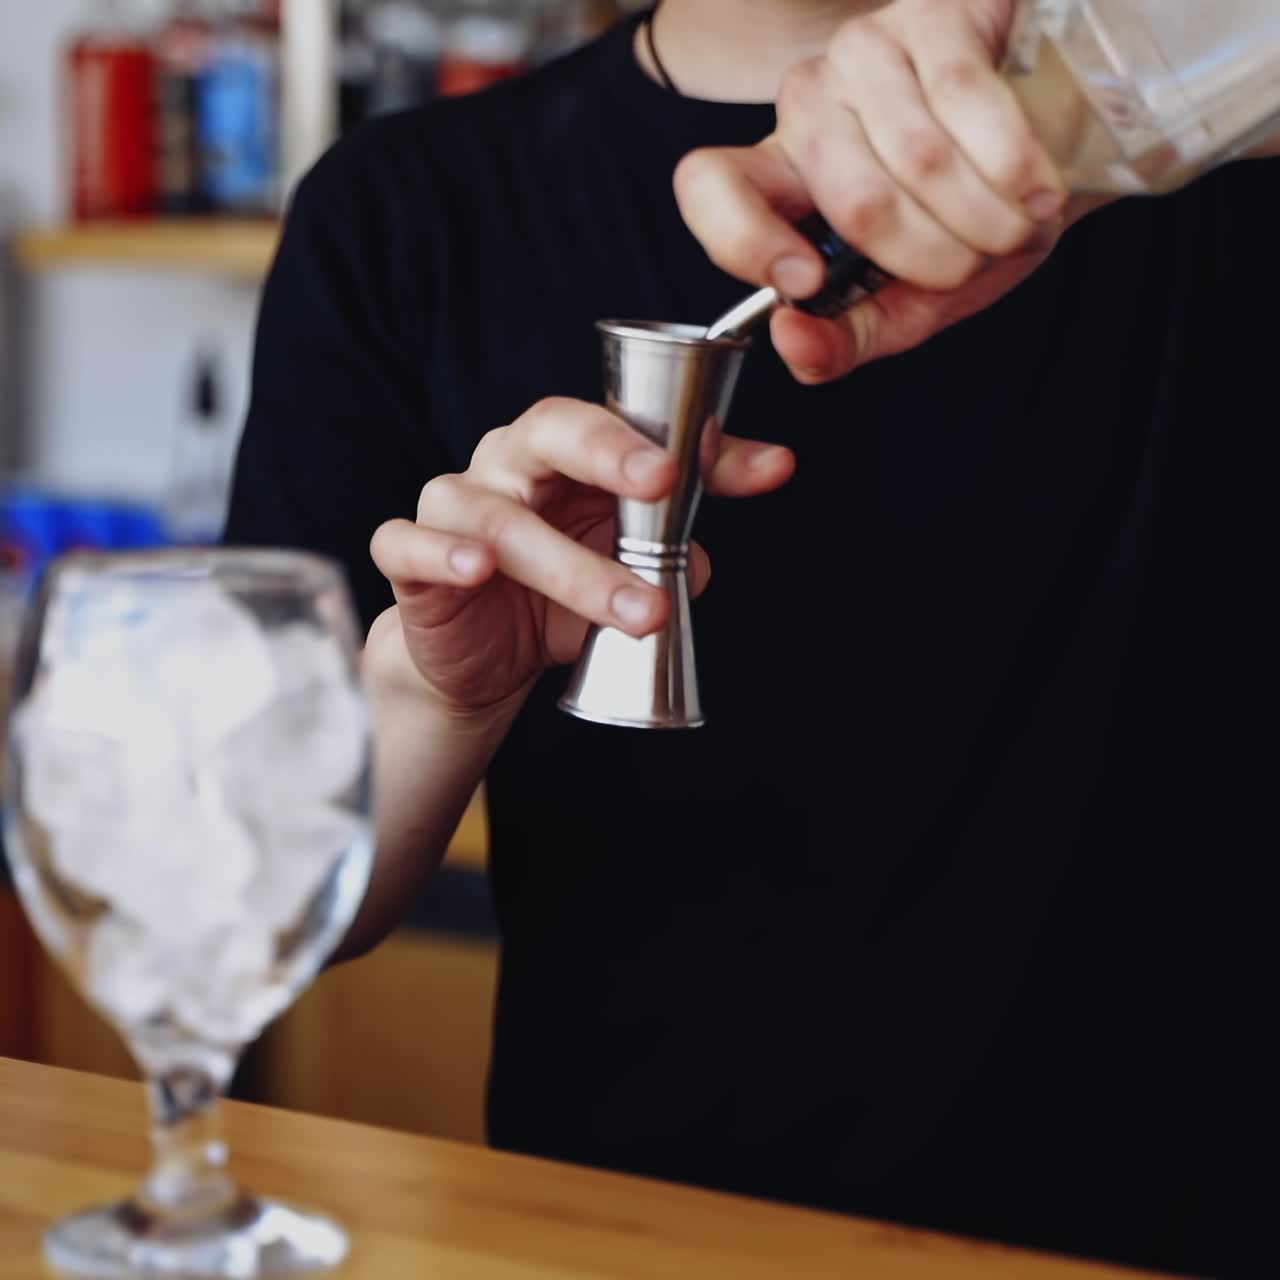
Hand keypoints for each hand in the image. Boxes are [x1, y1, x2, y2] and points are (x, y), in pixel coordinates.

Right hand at [366, 398, 794, 717]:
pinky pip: (410, 544)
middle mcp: (507, 463)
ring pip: (502, 519)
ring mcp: (454, 506)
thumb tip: (735, 518)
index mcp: (563, 452)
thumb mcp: (628, 564)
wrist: (480, 656)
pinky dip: (443, 554)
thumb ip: (677, 538)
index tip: (752, 467)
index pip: (617, 422)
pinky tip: (478, 568)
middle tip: (665, 481)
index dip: (677, 440)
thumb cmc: (555, 594)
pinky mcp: (408, 558)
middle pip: (549, 431)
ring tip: (636, 608)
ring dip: (572, 567)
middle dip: (610, 452)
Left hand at [675, 0, 1079, 382]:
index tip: (806, 280)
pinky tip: (1036, 188)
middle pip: (852, 202)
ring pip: (918, 162)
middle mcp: (808, 107)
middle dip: (937, 258)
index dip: (746, 238)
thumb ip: (845, 339)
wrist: (1061, 144)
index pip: (710, 186)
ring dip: (986, 219)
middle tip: (973, 259)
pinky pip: (967, 102)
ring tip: (1012, 223)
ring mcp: (862, 53)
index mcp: (785, 180)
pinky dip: (1014, 167)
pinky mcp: (929, 14)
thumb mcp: (909, 301)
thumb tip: (792, 343)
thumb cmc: (972, 219)